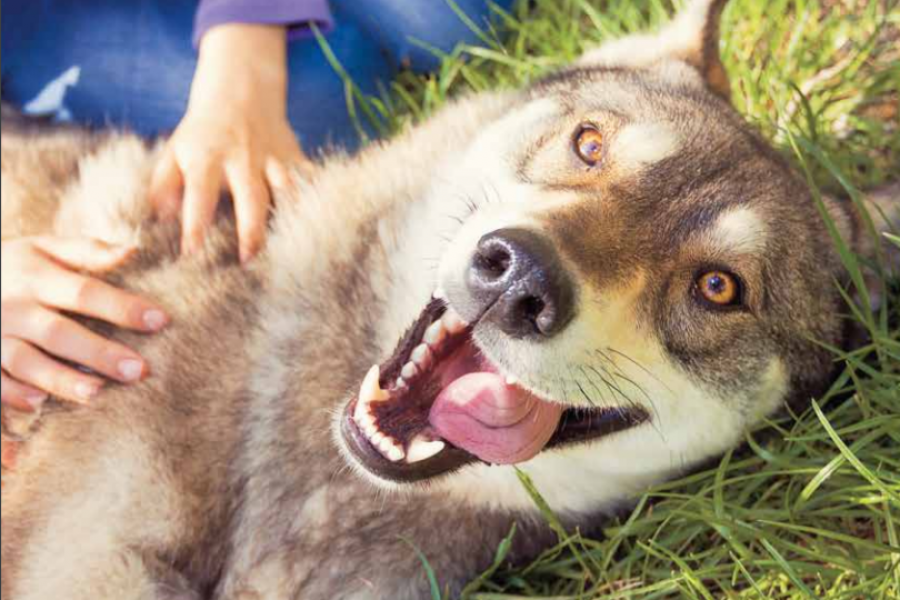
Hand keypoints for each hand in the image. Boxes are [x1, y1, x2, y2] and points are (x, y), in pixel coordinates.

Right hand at [1, 237, 168, 409]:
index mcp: (36, 277)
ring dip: (60, 379)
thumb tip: (135, 252)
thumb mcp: (42, 248)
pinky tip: (38, 404)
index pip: (85, 292)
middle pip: (59, 332)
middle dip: (99, 353)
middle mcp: (14, 307)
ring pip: (25, 361)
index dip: (122, 307)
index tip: (161, 320)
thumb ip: (87, 251)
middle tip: (139, 370)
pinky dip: (11, 393)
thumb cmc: (14, 266)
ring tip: (97, 393)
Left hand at [149, 24, 308, 263]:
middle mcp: (242, 157)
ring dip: (288, 218)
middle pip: (250, 197)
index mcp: (207, 157)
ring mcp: (272, 156)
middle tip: (248, 260)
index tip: (191, 253)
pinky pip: (310, 177)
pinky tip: (321, 221)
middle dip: (251, 230)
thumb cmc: (203, 132)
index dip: (195, 224)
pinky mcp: (294, 155)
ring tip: (289, 248)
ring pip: (287, 188)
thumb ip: (164, 185)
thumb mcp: (175, 150)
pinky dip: (318, 196)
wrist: (240, 89)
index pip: (199, 194)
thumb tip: (160, 219)